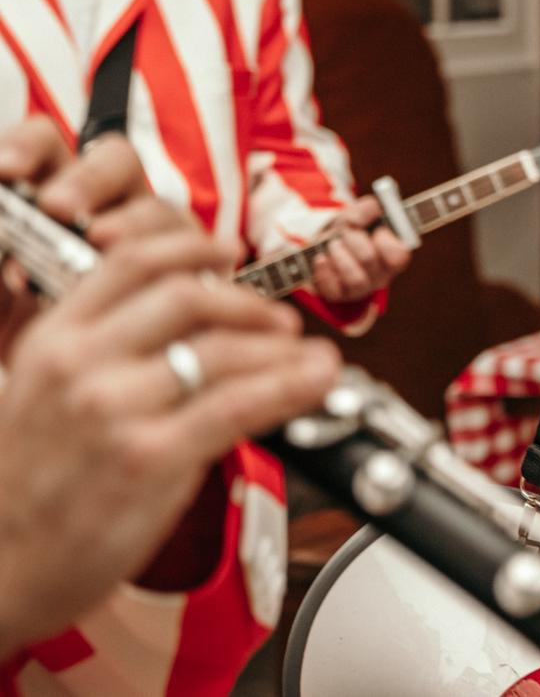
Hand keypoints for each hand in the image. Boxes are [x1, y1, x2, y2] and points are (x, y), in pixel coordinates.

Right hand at [0, 119, 340, 650]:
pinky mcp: (148, 458)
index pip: (132, 262)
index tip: (228, 251)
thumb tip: (192, 325)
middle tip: (281, 319)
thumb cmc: (25, 490)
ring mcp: (114, 410)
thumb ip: (103, 354)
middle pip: (189, 297)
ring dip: (282, 347)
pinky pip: (238, 405)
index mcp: (52, 341)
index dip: (192, 247)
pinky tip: (315, 378)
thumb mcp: (40, 398)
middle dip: (250, 303)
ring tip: (311, 355)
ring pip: (223, 350)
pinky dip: (290, 385)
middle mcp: (80, 365)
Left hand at [309, 196, 413, 303]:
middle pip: (369, 259)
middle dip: (352, 238)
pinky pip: (333, 290)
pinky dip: (324, 271)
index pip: (400, 255)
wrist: (326, 246)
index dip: (385, 240)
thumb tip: (374, 209)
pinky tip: (322, 259)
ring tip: (333, 244)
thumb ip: (368, 207)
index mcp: (393, 255)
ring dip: (339, 255)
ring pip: (355, 278)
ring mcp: (361, 289)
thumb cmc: (350, 230)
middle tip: (345, 230)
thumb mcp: (359, 214)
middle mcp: (381, 275)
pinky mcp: (340, 297)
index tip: (376, 229)